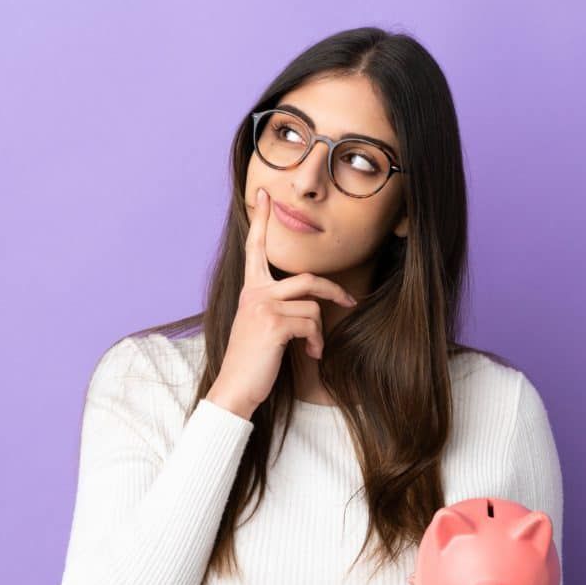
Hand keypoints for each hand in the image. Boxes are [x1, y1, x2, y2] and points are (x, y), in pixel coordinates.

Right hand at [208, 187, 358, 417]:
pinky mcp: (274, 323)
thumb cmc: (252, 361)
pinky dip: (316, 342)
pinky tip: (310, 355)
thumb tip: (310, 304)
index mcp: (250, 290)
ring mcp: (263, 306)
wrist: (236, 387)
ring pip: (313, 306)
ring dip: (319, 331)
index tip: (264, 196)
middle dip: (333, 290)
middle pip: (307, 278)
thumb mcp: (260, 326)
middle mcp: (255, 292)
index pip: (256, 249)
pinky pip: (311, 324)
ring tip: (313, 349)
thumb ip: (276, 307)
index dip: (262, 221)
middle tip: (349, 302)